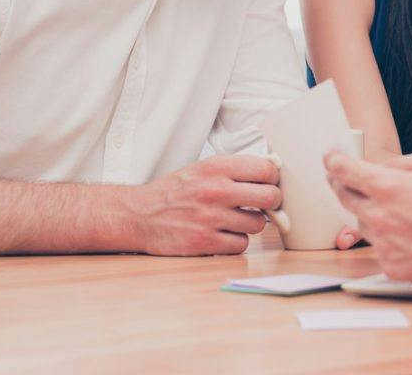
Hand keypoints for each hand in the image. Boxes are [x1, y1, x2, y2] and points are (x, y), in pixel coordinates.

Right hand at [125, 155, 279, 255]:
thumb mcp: (203, 168)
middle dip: (270, 202)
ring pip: (258, 224)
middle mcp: (215, 191)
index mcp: (216, 167)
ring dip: (250, 224)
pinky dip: (235, 241)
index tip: (268, 183)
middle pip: (270, 197)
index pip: (266, 169)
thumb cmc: (175, 191)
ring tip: (234, 219)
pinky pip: (241, 245)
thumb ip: (235, 169)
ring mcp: (210, 218)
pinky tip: (222, 234)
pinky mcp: (205, 242)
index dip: (272, 178)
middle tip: (262, 204)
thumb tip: (272, 172)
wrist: (139, 216)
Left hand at [324, 150, 411, 291]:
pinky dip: (388, 236)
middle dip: (342, 184)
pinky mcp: (392, 267)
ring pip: (362, 224)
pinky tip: (411, 231)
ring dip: (370, 212)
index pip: (345, 171)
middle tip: (347, 178)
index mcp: (389, 188)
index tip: (330, 158)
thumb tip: (380, 168)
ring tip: (397, 208)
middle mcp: (380, 218)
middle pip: (344, 198)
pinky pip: (379, 246)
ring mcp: (384, 246)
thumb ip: (401, 163)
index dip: (333, 161)